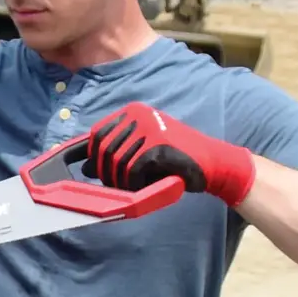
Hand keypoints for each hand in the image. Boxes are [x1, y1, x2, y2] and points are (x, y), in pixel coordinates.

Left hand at [87, 101, 255, 207]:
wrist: (213, 162)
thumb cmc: (175, 159)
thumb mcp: (141, 152)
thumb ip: (115, 154)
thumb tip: (84, 167)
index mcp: (133, 112)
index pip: (98, 134)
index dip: (92, 156)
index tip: (93, 171)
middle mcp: (140, 115)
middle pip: (104, 150)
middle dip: (108, 173)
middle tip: (123, 184)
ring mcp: (150, 128)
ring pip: (117, 163)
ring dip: (123, 181)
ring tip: (140, 183)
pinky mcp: (159, 146)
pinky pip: (133, 171)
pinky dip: (136, 183)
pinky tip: (151, 182)